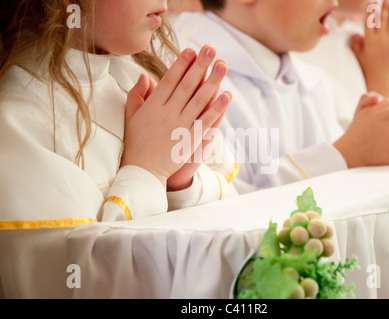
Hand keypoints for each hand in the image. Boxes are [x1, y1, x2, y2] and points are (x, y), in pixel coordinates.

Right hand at [120, 45, 230, 187]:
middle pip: (187, 85)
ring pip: (199, 100)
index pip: (169, 80)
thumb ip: (136, 95)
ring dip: (212, 81)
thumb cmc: (136, 143)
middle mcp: (167, 113)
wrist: (142, 171)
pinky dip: (216, 109)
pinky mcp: (189, 140)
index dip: (181, 64)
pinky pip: (205, 121)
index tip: (191, 50)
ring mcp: (179, 126)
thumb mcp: (131, 116)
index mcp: (152, 106)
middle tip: (211, 49)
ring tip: (223, 65)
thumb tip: (144, 76)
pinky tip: (226, 96)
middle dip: (200, 66)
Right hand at [350, 0, 388, 101]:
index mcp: (369, 41)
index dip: (371, 11)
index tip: (372, 3)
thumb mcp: (358, 58)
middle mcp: (381, 40)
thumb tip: (353, 34)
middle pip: (383, 19)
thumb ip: (356, 45)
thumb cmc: (369, 71)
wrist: (382, 82)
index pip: (370, 22)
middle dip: (385, 8)